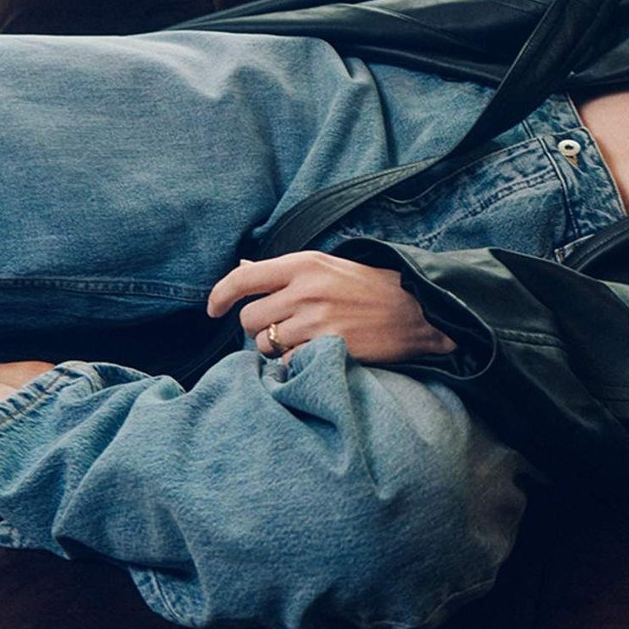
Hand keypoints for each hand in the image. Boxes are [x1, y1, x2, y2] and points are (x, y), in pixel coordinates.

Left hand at [206, 252, 458, 364]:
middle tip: (281, 327)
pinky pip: (285, 364)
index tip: (213, 309)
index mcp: (304, 264)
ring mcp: (316, 320)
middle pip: (248, 319)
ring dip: (274, 348)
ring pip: (263, 344)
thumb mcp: (327, 267)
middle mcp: (306, 290)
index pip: (243, 278)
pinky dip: (292, 364)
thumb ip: (284, 272)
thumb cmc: (368, 287)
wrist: (415, 310)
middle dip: (257, 327)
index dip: (219, 296)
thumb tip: (242, 269)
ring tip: (301, 340)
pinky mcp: (326, 347)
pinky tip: (312, 354)